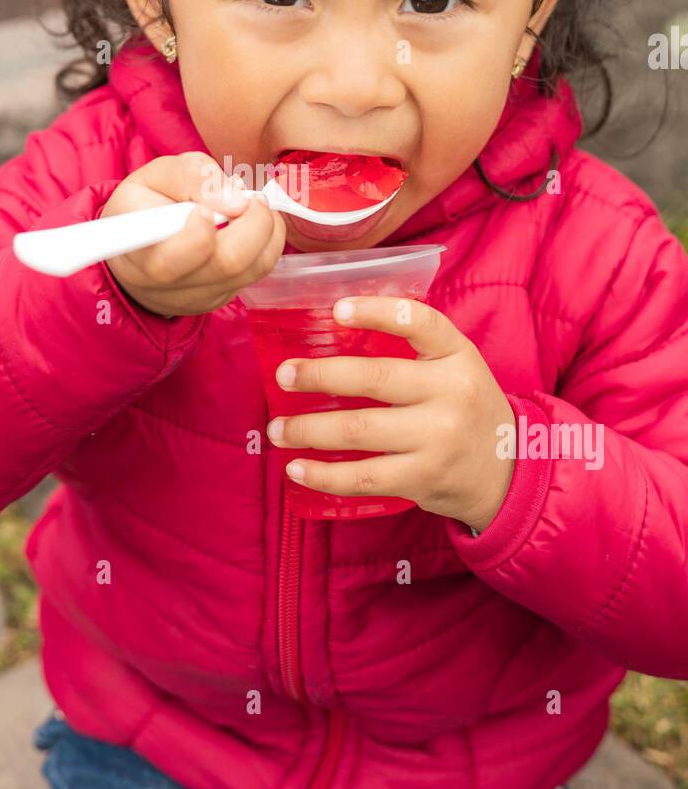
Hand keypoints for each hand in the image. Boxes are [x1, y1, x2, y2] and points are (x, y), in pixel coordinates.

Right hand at [101, 151, 285, 317]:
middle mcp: (167, 283)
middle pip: (227, 263)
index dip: (198, 235)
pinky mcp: (218, 298)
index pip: (170, 260)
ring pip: (252, 268)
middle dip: (254, 223)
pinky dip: (268, 242)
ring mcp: (196, 296)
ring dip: (268, 230)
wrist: (137, 250)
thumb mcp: (154, 175)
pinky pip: (257, 273)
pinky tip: (254, 223)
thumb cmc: (146, 205)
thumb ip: (193, 176)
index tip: (205, 209)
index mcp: (139, 250)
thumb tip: (237, 201)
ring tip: (255, 206)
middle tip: (253, 198)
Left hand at [265, 295, 516, 531]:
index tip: (335, 310)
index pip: (420, 322)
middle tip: (283, 376)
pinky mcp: (423, 478)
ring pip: (359, 430)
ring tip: (278, 428)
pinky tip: (297, 469)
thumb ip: (414, 348)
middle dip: (319, 376)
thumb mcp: (457, 366)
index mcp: (458, 355)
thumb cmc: (466, 407)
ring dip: (309, 429)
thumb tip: (334, 329)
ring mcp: (438, 439)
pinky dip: (324, 475)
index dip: (377, 312)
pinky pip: (363, 478)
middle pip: (374, 378)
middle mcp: (451, 394)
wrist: (509, 470)